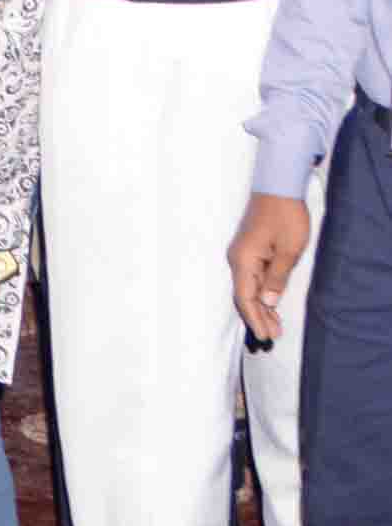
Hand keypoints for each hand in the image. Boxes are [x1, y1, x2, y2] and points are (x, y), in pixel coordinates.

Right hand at [229, 191, 312, 341]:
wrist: (278, 188)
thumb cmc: (285, 217)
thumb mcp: (288, 250)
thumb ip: (277, 278)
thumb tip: (268, 302)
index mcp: (244, 261)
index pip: (245, 297)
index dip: (255, 318)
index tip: (265, 336)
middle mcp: (237, 260)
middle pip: (244, 295)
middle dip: (258, 317)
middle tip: (273, 337)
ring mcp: (242, 255)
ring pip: (249, 287)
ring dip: (261, 307)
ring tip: (275, 326)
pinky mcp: (250, 250)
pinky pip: (253, 277)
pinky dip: (262, 293)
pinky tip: (271, 303)